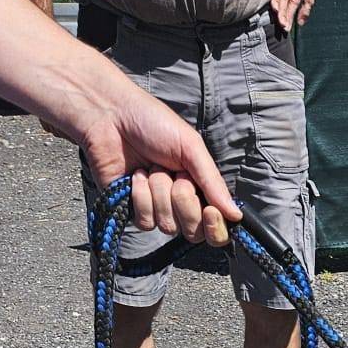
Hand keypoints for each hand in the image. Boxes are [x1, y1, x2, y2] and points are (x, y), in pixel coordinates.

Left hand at [80, 87, 240, 245]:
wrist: (111, 117)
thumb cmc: (152, 123)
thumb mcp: (191, 147)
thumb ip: (213, 182)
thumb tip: (237, 216)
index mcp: (200, 188)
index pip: (217, 227)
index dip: (215, 226)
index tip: (210, 210)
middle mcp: (181, 204)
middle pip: (194, 231)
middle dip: (184, 201)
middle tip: (175, 174)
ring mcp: (157, 209)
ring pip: (168, 226)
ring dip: (160, 192)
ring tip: (151, 168)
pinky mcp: (133, 211)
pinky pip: (146, 222)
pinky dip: (141, 196)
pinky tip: (135, 175)